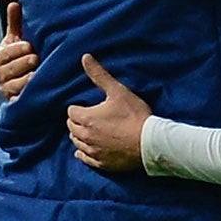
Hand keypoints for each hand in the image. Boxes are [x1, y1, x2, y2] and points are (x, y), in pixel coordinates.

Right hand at [0, 0, 36, 101]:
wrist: (26, 81)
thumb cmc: (22, 55)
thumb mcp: (18, 40)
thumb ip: (15, 23)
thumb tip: (15, 3)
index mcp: (0, 58)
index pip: (4, 54)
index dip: (16, 50)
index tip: (29, 45)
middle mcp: (0, 74)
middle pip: (7, 70)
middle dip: (22, 64)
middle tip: (36, 58)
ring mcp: (7, 89)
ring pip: (13, 85)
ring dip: (25, 80)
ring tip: (38, 74)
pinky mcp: (15, 102)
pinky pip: (18, 100)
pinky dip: (26, 95)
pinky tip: (37, 89)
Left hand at [65, 54, 150, 172]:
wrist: (150, 143)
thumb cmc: (135, 115)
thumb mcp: (118, 91)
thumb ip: (99, 75)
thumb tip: (85, 57)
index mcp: (86, 118)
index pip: (71, 112)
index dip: (78, 108)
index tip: (86, 106)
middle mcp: (85, 136)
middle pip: (71, 128)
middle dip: (77, 121)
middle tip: (87, 117)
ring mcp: (92, 151)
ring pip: (76, 143)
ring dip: (79, 136)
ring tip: (88, 131)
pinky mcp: (101, 163)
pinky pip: (85, 159)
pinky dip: (83, 153)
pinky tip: (86, 150)